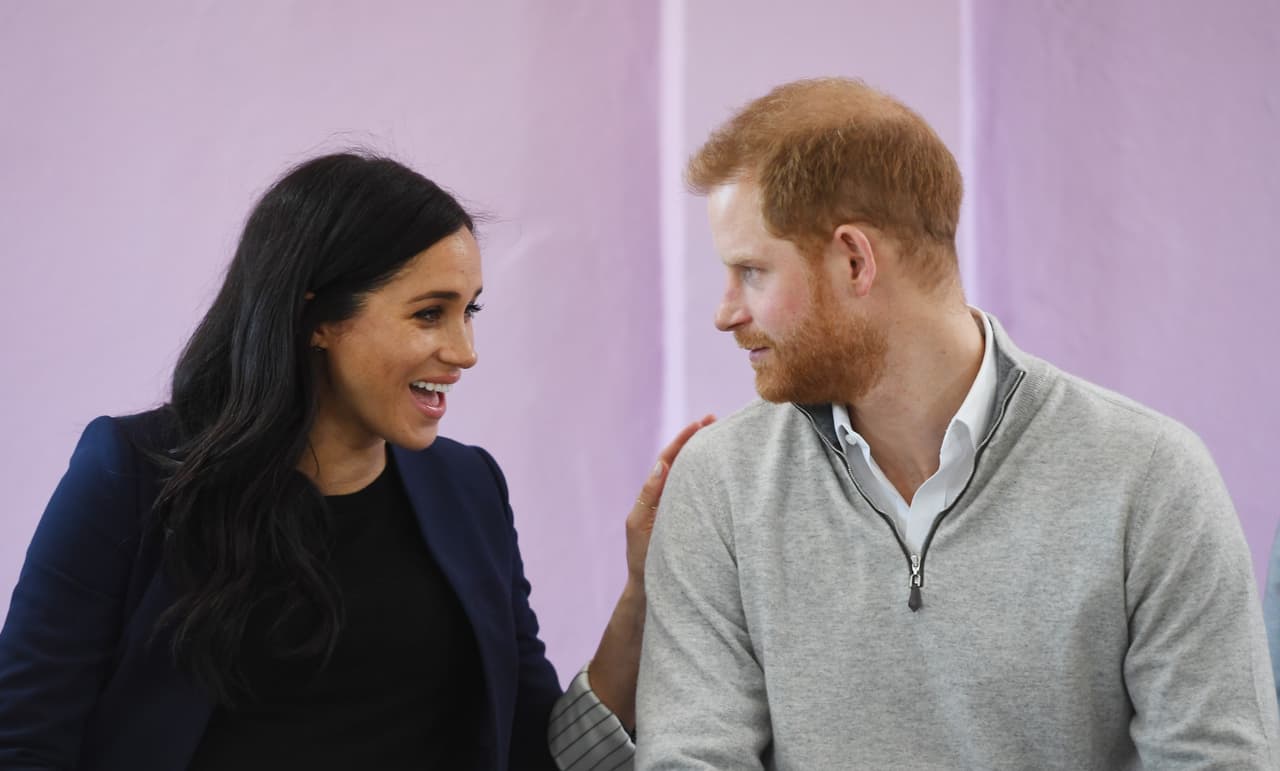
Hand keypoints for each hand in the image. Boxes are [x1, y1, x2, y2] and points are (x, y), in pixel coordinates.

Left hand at [625, 414, 715, 586]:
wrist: (649, 585)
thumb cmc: (643, 557)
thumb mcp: (638, 524)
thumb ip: (648, 495)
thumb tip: (661, 464)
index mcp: (655, 493)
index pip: (669, 458)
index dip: (684, 440)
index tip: (700, 423)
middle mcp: (668, 496)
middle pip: (684, 461)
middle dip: (698, 440)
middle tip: (715, 421)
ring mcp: (680, 507)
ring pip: (693, 475)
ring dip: (705, 456)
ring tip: (722, 437)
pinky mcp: (692, 520)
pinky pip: (701, 494)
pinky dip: (711, 479)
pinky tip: (725, 471)